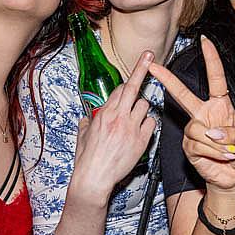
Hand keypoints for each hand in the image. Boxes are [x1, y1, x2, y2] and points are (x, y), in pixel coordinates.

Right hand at [71, 51, 157, 200]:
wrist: (95, 178)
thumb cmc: (87, 159)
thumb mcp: (82, 136)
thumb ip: (87, 124)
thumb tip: (86, 120)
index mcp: (104, 114)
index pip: (119, 88)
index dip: (128, 81)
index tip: (137, 66)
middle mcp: (119, 117)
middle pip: (133, 87)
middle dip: (142, 68)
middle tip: (148, 56)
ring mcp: (131, 128)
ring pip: (145, 106)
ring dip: (142, 109)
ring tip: (134, 119)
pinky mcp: (141, 141)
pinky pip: (151, 123)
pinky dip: (148, 124)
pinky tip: (141, 130)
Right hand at [148, 36, 234, 192]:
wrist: (233, 178)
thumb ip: (234, 133)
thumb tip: (213, 132)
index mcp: (221, 106)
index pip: (215, 79)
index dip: (211, 60)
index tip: (205, 41)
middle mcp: (204, 114)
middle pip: (183, 93)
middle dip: (167, 79)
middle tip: (152, 65)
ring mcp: (194, 130)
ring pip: (197, 130)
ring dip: (217, 145)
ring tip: (228, 153)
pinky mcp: (188, 146)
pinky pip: (196, 146)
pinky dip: (212, 153)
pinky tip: (220, 158)